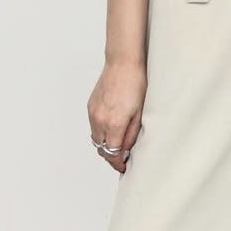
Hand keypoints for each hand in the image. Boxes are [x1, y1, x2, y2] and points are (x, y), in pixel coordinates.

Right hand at [88, 57, 146, 173]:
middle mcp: (99, 120)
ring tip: (117, 144)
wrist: (122, 63)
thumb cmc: (135, 84)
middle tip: (122, 158)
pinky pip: (93, 126)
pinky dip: (101, 132)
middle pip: (101, 149)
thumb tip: (127, 149)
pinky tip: (111, 129)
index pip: (112, 153)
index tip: (123, 167)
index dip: (118, 163)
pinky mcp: (90, 106)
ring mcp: (93, 113)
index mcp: (113, 124)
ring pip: (96, 138)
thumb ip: (131, 134)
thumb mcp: (140, 113)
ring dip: (105, 145)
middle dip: (111, 156)